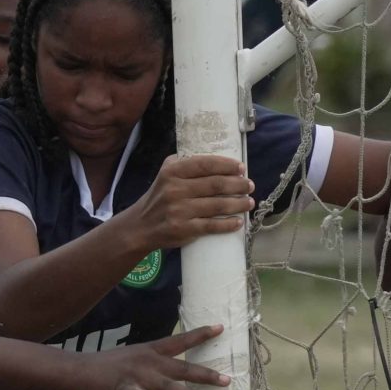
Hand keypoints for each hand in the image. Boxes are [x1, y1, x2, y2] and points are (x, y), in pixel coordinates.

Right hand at [75, 324, 229, 389]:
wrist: (78, 370)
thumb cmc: (106, 368)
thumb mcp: (134, 360)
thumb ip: (153, 368)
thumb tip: (169, 376)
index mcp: (151, 352)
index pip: (180, 341)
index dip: (200, 334)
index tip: (220, 327)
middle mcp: (148, 361)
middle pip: (182, 367)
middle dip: (205, 374)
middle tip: (227, 380)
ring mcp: (135, 375)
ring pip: (166, 386)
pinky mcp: (121, 389)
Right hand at [123, 153, 252, 250]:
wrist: (141, 226)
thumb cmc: (160, 197)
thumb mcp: (166, 173)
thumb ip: (187, 164)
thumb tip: (220, 161)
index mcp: (173, 171)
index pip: (206, 164)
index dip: (227, 165)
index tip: (241, 168)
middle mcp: (175, 189)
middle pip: (216, 184)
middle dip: (238, 184)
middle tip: (250, 185)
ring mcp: (179, 210)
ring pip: (217, 205)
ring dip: (238, 203)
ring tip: (249, 202)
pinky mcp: (183, 229)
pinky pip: (211, 225)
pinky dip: (228, 224)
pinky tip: (238, 221)